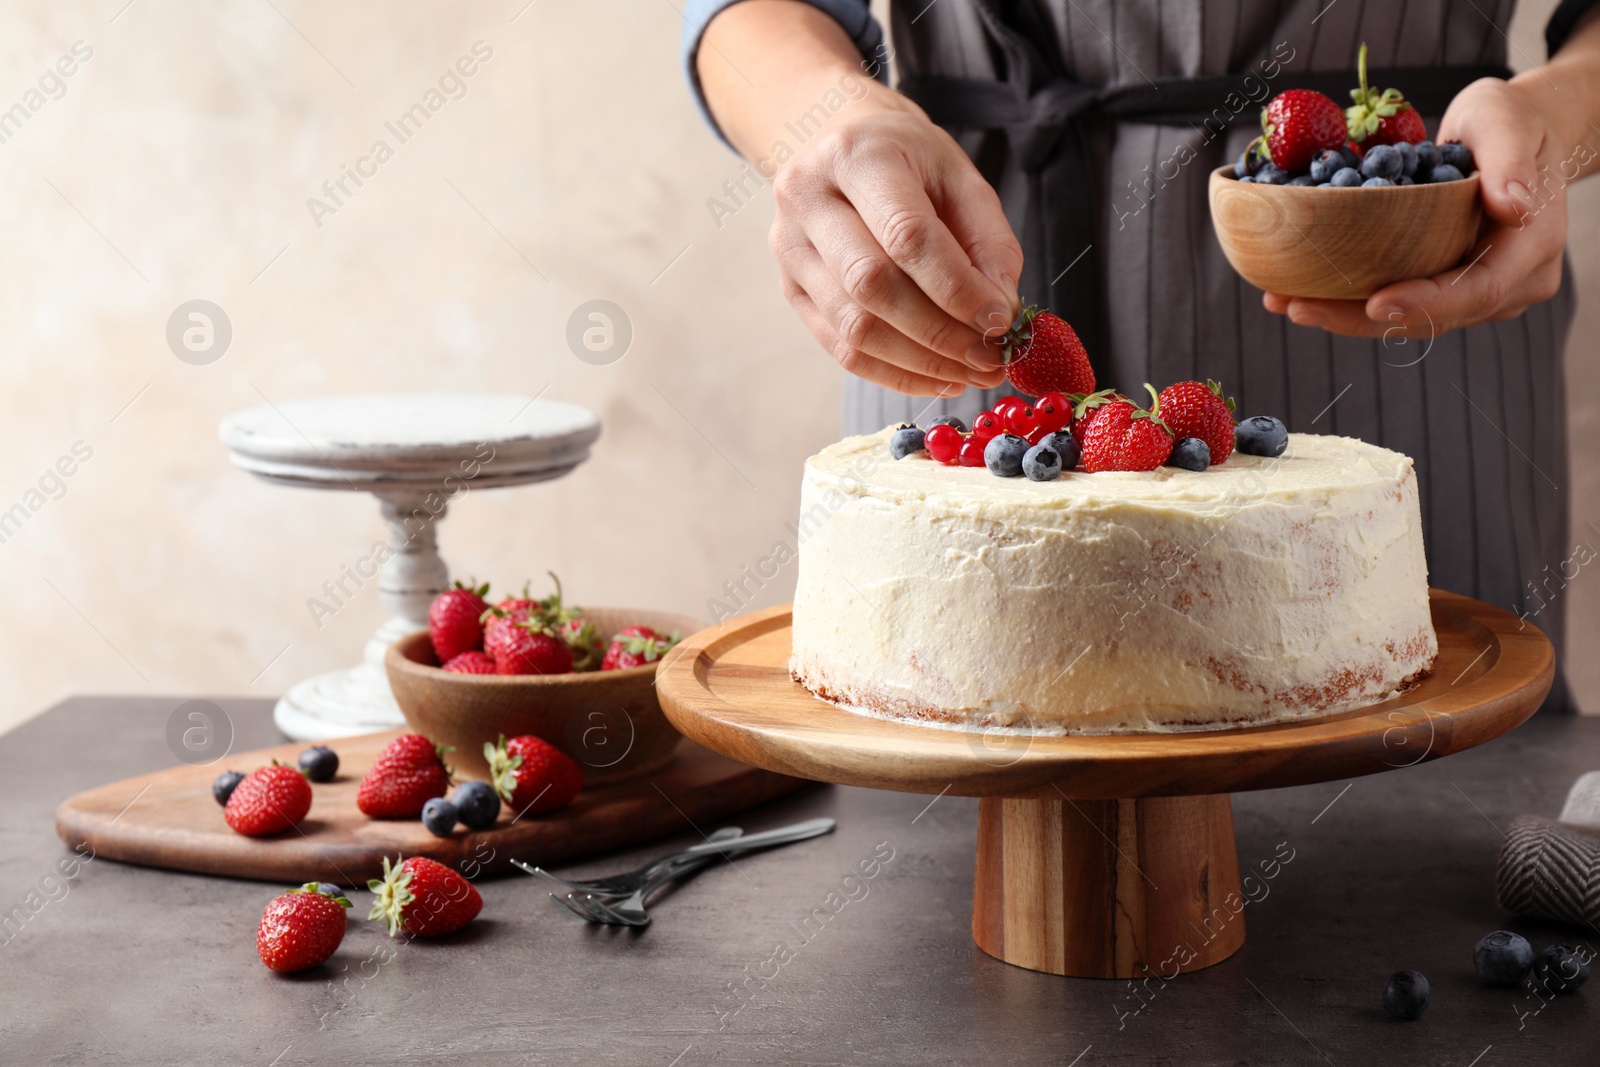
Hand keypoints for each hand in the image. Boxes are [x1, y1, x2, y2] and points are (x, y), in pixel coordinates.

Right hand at [769, 96, 1021, 394]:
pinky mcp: (790, 288)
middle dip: (939, 334)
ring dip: (919, 363)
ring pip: (852, 328)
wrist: (837, 139)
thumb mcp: (960, 177)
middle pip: (871, 286)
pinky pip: (840, 348)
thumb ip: (989, 242)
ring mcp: (789, 247)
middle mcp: (808, 198)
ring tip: (970, 373)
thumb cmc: (908, 159)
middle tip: (990, 360)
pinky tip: (937, 377)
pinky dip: (893, 373)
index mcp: (857, 156)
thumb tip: (1001, 314)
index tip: (1001, 321)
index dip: (957, 287)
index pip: (906, 235)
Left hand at [1262, 75, 1573, 338]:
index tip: (1374, 303)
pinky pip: (1400, 303)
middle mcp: (1511, 283)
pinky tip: (1302, 293)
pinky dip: (1350, 300)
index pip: (1477, 290)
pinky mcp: (1449, 291)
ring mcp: (1480, 293)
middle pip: (1433, 317)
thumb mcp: (1507, 122)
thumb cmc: (1510, 120)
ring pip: (1410, 320)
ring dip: (1343, 315)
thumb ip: (1511, 162)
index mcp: (1531, 247)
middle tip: (1297, 306)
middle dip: (1359, 318)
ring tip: (1284, 301)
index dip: (1425, 304)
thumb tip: (1513, 206)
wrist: (1516, 135)